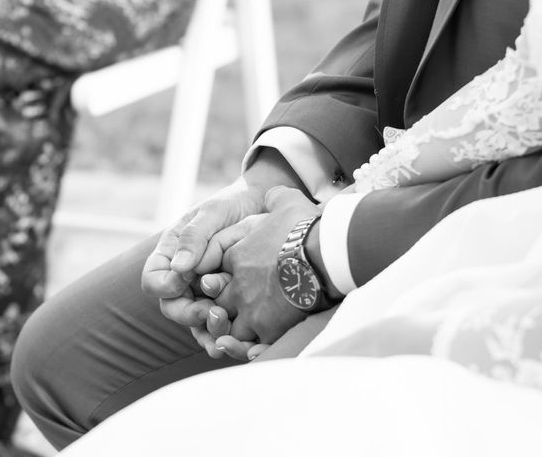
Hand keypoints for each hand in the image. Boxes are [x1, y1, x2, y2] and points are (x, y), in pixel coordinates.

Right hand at [141, 149, 307, 353]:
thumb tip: (178, 269)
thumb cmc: (233, 204)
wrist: (264, 204)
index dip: (165, 286)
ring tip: (226, 326)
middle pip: (172, 307)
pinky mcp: (227, 301)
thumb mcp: (213, 213)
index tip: (184, 281)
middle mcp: (184, 277)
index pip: (153, 280)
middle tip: (213, 312)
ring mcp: (205, 291)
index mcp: (172, 254)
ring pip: (196, 322)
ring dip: (208, 330)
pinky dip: (225, 335)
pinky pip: (219, 324)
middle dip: (189, 314)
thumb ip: (194, 237)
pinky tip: (236, 339)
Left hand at [201, 186, 320, 356]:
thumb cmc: (306, 226)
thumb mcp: (286, 201)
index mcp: (237, 256)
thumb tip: (272, 190)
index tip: (238, 281)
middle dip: (225, 307)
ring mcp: (250, 308)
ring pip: (230, 328)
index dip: (223, 279)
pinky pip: (250, 347)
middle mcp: (238, 284)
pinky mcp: (268, 328)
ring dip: (237, 331)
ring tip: (251, 331)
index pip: (215, 272)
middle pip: (219, 302)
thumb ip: (274, 197)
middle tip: (242, 310)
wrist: (325, 252)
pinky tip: (256, 349)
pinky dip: (251, 350)